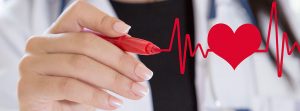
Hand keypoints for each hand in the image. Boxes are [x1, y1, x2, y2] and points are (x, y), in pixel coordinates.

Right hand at [18, 1, 152, 110]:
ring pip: (80, 64)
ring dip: (114, 80)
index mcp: (57, 34)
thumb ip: (110, 57)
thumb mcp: (95, 71)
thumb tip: (134, 52)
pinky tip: (113, 103)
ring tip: (134, 91)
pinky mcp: (29, 87)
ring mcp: (31, 64)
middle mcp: (40, 44)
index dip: (102, 19)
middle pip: (85, 42)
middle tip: (143, 75)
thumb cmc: (76, 94)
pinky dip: (96, 96)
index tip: (126, 31)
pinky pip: (70, 87)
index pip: (78, 13)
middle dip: (120, 60)